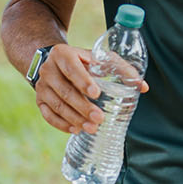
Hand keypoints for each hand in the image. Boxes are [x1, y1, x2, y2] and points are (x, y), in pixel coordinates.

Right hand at [33, 44, 149, 134]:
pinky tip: (75, 129)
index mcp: (63, 54)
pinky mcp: (39, 99)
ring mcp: (42, 85)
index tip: (97, 94)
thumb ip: (122, 69)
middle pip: (65, 91)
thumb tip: (143, 87)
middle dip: (82, 107)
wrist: (55, 62)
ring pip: (57, 105)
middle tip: (99, 118)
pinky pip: (48, 115)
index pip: (72, 68)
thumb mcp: (101, 58)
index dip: (84, 81)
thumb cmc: (85, 60)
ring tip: (91, 127)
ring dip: (74, 118)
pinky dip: (61, 124)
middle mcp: (48, 69)